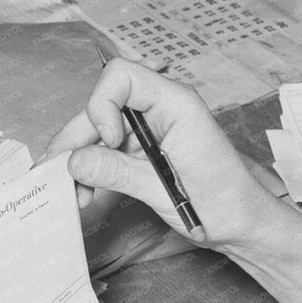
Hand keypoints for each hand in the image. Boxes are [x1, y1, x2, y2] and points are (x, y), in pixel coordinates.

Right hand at [44, 59, 281, 247]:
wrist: (244, 226)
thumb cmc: (224, 203)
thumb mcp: (166, 190)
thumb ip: (118, 172)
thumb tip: (74, 162)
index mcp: (176, 104)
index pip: (121, 77)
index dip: (102, 104)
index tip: (108, 141)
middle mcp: (161, 109)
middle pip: (102, 107)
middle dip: (77, 139)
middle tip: (57, 174)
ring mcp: (151, 129)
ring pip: (99, 131)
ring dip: (80, 159)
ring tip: (73, 193)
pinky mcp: (145, 150)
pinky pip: (108, 150)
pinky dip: (92, 169)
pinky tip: (85, 192)